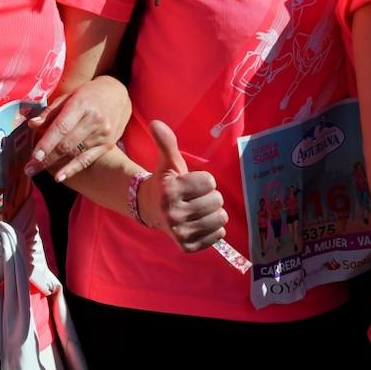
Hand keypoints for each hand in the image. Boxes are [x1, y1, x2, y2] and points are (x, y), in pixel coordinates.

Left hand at [25, 78, 131, 181]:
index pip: (62, 127)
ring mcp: (102, 134)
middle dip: (46, 158)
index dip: (47, 143)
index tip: (34, 156)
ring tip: (36, 171)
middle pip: (66, 144)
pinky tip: (59, 177)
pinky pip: (87, 160)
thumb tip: (32, 125)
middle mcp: (94, 120)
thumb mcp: (69, 96)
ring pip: (74, 153)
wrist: (119, 94)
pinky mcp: (108, 144)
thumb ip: (50, 112)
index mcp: (81, 104)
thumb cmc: (89, 94)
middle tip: (29, 168)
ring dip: (54, 164)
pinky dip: (72, 169)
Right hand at [139, 120, 227, 252]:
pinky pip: (218, 235)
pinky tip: (200, 223)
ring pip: (220, 219)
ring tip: (199, 209)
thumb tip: (155, 122)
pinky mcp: (187, 246)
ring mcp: (180, 233)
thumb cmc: (166, 182)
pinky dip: (213, 228)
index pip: (210, 181)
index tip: (190, 183)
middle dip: (209, 196)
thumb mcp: (167, 161)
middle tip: (194, 197)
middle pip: (217, 201)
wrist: (149, 208)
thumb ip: (166, 141)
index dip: (203, 180)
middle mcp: (173, 214)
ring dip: (213, 212)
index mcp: (170, 190)